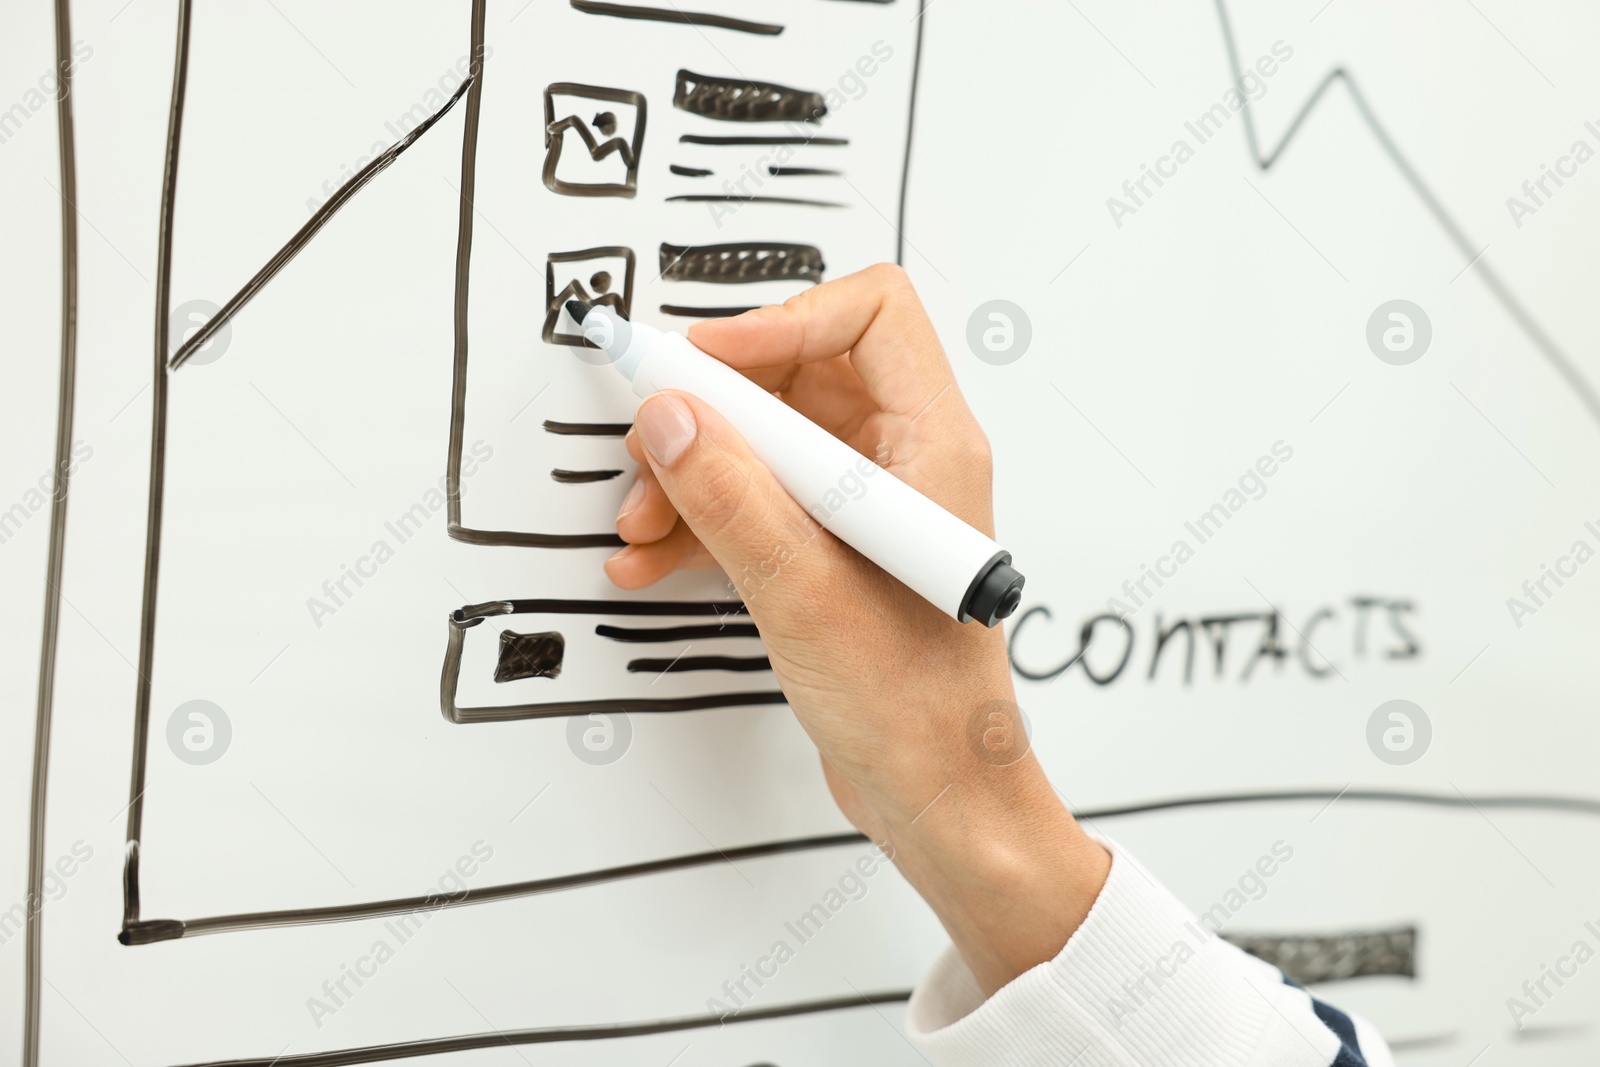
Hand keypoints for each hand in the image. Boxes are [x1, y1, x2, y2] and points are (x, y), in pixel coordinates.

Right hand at [606, 264, 1108, 993]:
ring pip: (765, 441)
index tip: (703, 363)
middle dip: (713, 412)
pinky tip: (656, 558)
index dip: (779, 322)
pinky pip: (757, 499)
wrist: (935, 799)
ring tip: (642, 525)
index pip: (870, 313)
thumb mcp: (807, 594)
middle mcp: (903, 462)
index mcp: (932, 445)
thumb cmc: (918, 710)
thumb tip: (673, 418)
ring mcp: (863, 508)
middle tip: (651, 444)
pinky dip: (702, 519)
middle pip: (797, 375)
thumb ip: (733, 498)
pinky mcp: (830, 550)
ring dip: (693, 472)